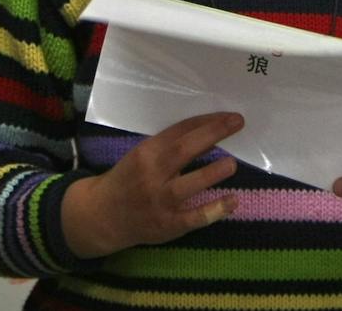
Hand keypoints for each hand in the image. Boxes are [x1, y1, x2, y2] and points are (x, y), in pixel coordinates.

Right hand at [60, 112, 241, 259]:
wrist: (103, 216)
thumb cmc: (129, 180)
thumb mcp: (144, 158)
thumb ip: (172, 148)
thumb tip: (210, 135)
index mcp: (145, 153)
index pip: (178, 131)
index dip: (205, 122)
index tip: (228, 116)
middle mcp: (151, 175)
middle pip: (184, 150)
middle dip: (212, 134)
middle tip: (237, 123)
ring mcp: (160, 202)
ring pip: (189, 185)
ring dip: (213, 173)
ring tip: (232, 164)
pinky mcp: (168, 226)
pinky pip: (195, 217)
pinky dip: (215, 210)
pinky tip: (233, 201)